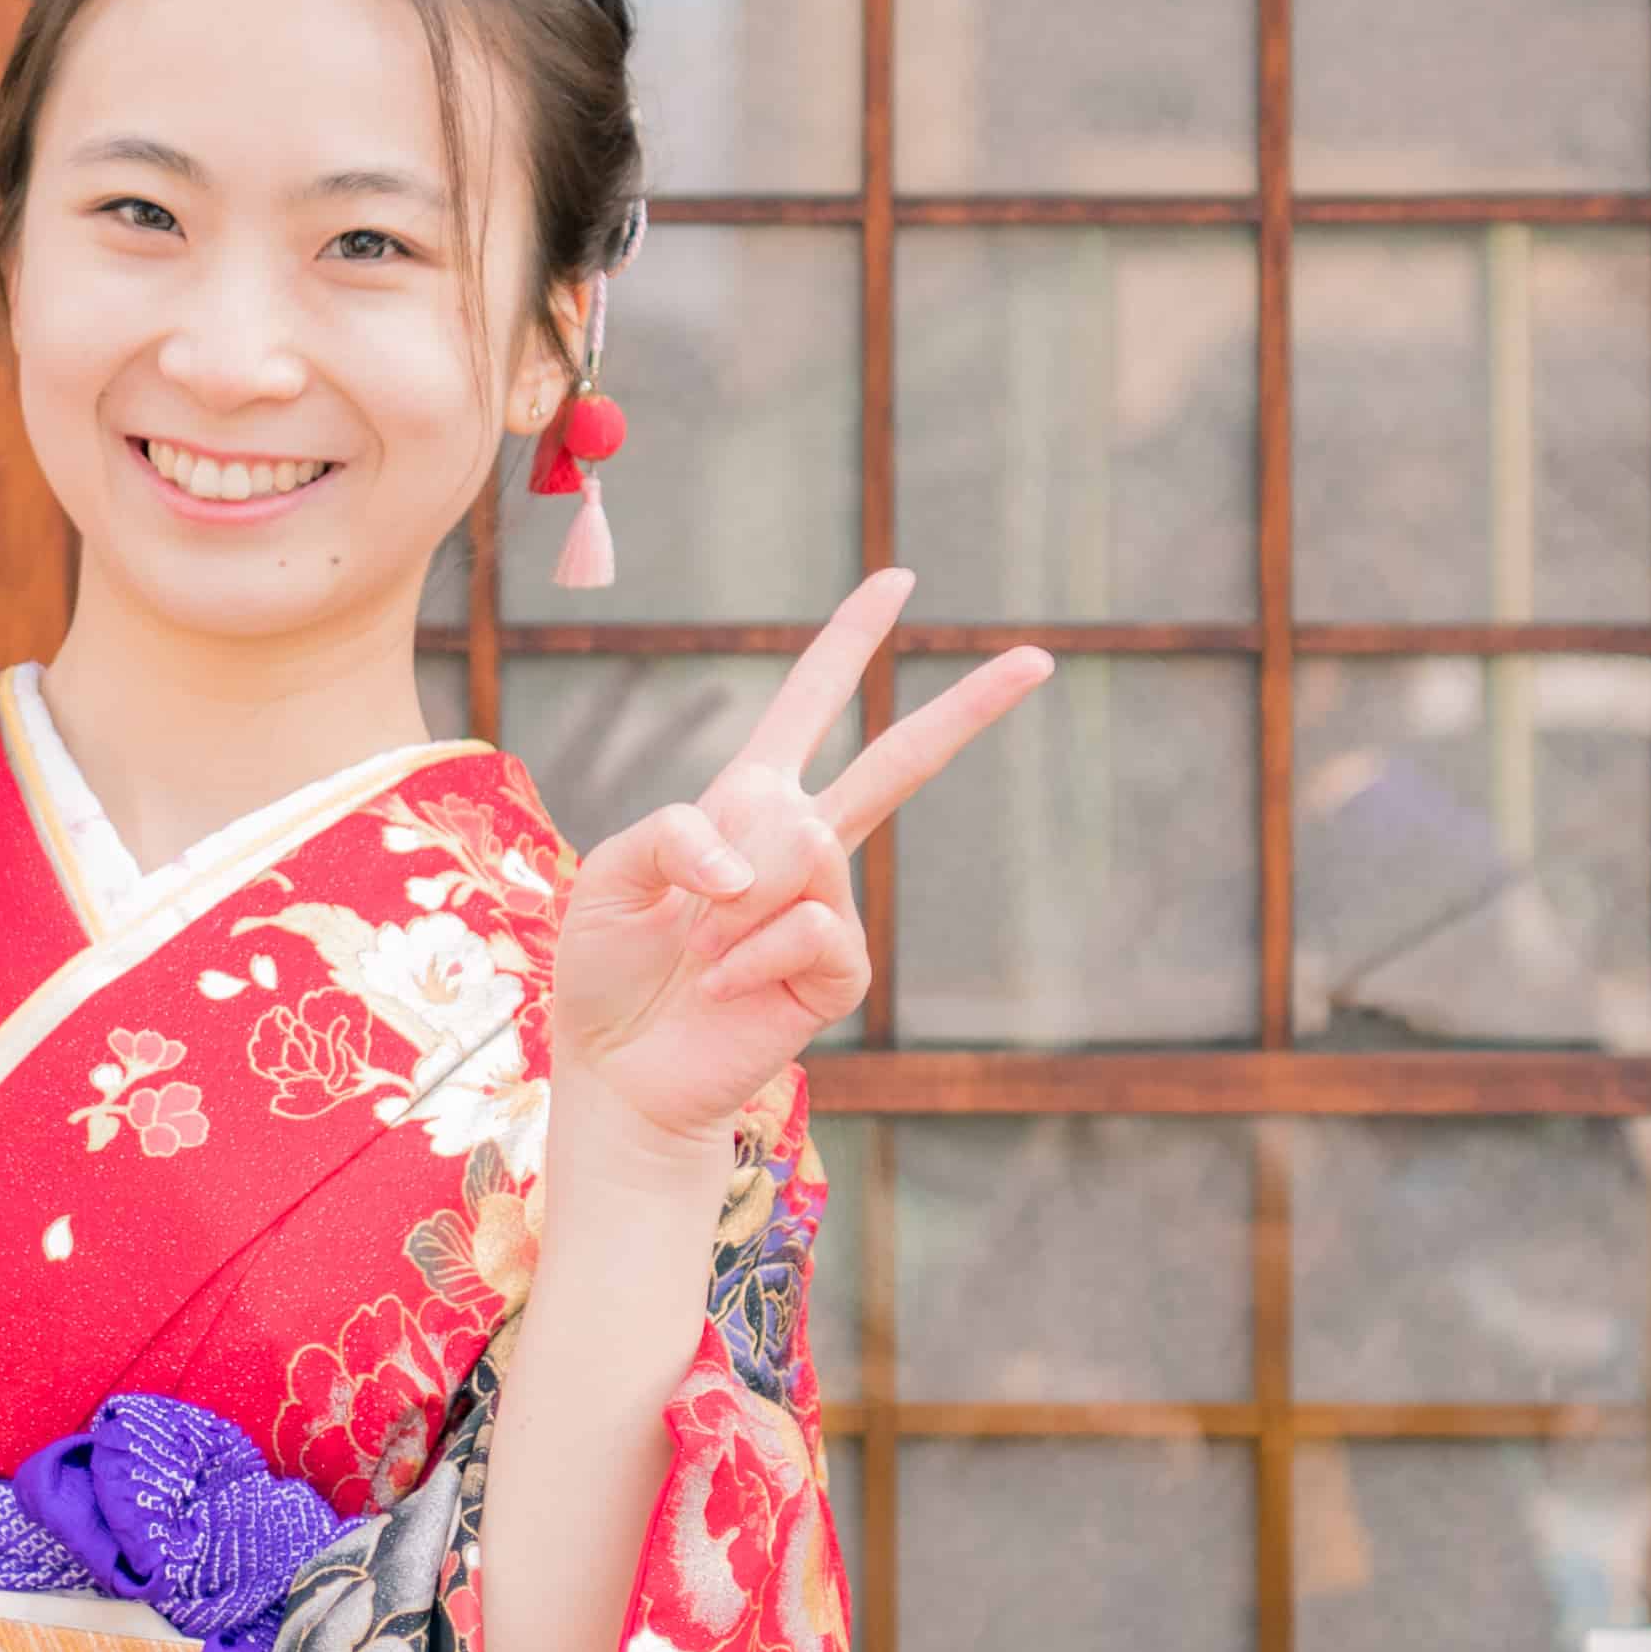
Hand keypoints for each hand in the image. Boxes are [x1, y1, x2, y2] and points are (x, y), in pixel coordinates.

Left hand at [549, 569, 1049, 1178]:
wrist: (618, 1070)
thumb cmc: (609, 967)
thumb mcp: (613, 869)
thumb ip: (676, 832)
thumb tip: (759, 860)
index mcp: (746, 801)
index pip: (808, 705)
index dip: (849, 641)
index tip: (899, 581)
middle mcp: (802, 846)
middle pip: (899, 761)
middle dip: (968, 707)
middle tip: (1041, 656)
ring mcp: (828, 908)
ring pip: (809, 844)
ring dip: (735, 894)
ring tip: (702, 944)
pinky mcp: (838, 972)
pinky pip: (809, 924)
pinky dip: (748, 952)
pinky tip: (724, 985)